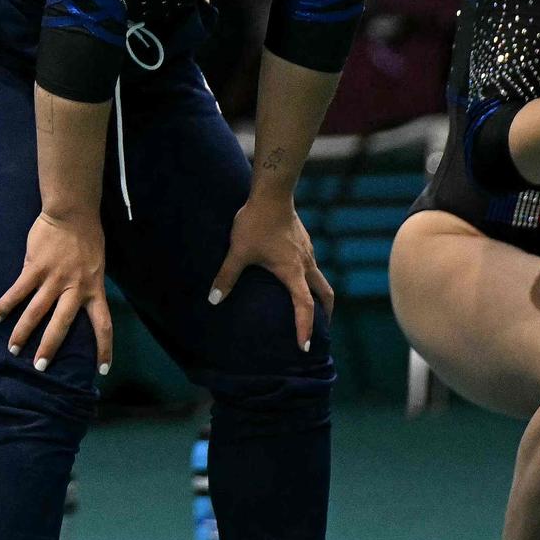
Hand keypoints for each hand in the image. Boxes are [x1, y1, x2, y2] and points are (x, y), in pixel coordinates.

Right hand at [0, 211, 111, 374]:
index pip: (104, 325)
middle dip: (49, 348)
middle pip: (61, 325)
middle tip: (39, 367)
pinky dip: (7, 304)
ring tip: (12, 349)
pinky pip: (19, 290)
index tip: (102, 370)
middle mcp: (74, 288)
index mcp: (94, 289)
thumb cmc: (87, 238)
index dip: (104, 348)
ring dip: (23, 332)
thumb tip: (73, 303)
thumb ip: (85, 286)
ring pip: (36, 312)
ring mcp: (54, 278)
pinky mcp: (35, 267)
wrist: (73, 212)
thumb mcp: (96, 266)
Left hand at [210, 192, 333, 350]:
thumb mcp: (238, 252)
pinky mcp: (304, 241)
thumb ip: (227, 276)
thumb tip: (214, 299)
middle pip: (325, 294)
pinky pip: (312, 266)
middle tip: (321, 329)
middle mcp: (305, 264)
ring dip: (318, 295)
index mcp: (292, 272)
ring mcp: (307, 252)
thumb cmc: (256, 223)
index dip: (305, 328)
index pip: (305, 307)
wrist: (272, 193)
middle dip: (325, 314)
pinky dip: (310, 278)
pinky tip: (295, 276)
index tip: (305, 346)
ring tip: (309, 306)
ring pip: (319, 279)